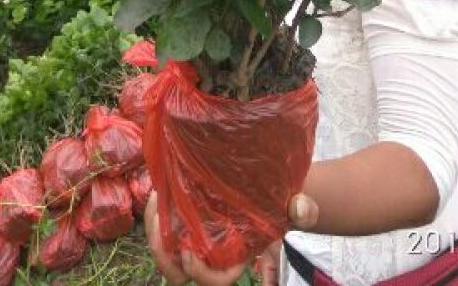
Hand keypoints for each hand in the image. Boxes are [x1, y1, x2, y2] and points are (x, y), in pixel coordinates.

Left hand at [145, 191, 318, 285]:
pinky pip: (162, 225)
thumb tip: (302, 208)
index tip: (188, 253)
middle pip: (180, 273)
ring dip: (154, 230)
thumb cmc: (280, 199)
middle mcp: (212, 253)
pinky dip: (156, 213)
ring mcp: (195, 236)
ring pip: (165, 250)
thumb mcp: (295, 203)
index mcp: (236, 257)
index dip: (200, 274)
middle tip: (161, 224)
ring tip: (159, 198)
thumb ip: (302, 209)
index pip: (216, 281)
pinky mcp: (184, 218)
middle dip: (163, 256)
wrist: (266, 182)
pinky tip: (161, 190)